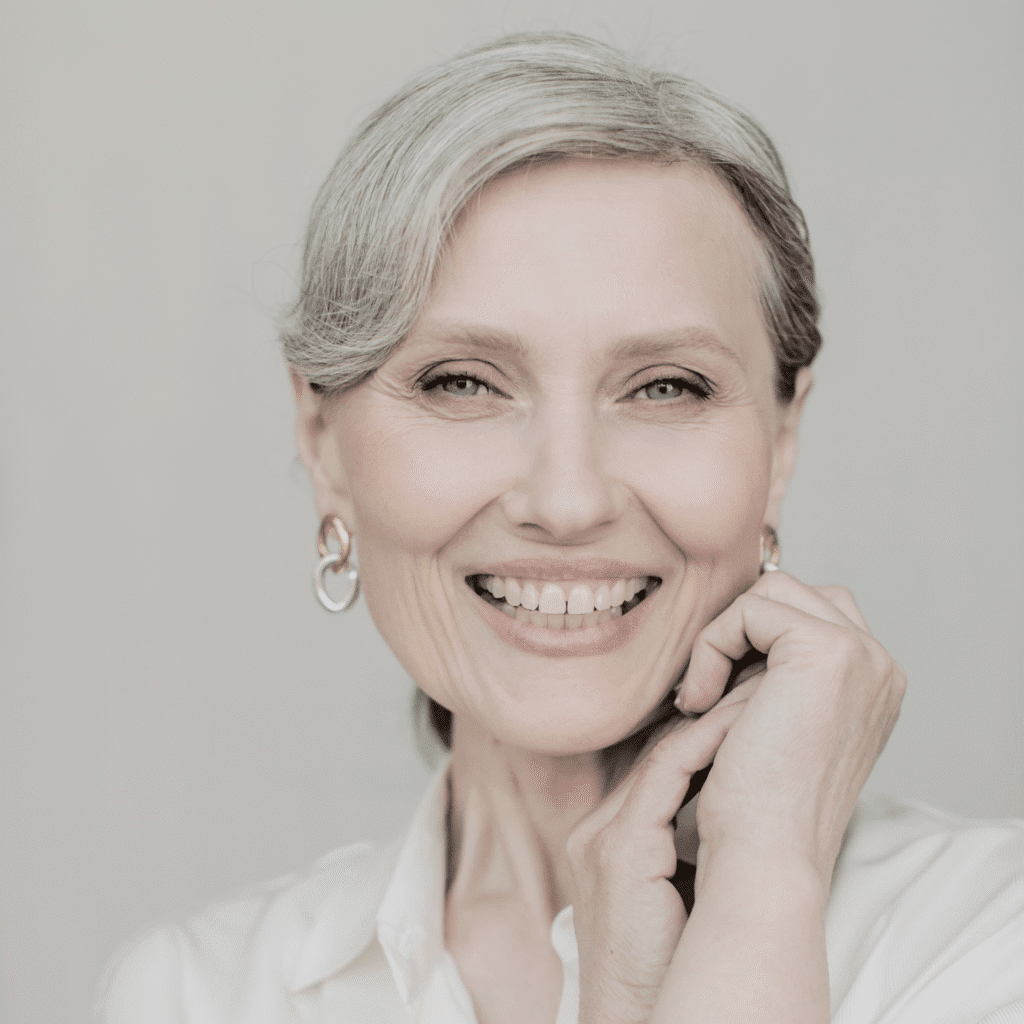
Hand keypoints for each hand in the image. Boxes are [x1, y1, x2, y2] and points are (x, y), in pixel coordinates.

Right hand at [566, 674, 761, 1023]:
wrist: (646, 1023)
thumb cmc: (667, 969)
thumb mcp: (677, 894)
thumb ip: (688, 845)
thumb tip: (737, 810)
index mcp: (611, 838)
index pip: (659, 767)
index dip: (704, 732)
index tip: (750, 707)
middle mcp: (599, 828)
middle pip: (657, 750)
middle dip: (711, 714)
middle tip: (758, 685)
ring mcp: (603, 836)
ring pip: (662, 753)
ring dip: (714, 719)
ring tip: (758, 694)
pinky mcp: (618, 849)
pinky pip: (665, 776)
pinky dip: (705, 746)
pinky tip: (741, 725)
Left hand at [676, 572, 905, 892]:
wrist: (764, 855)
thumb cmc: (755, 805)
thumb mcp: (774, 722)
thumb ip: (773, 673)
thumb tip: (732, 625)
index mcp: (873, 683)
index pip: (805, 612)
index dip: (749, 639)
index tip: (716, 694)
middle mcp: (879, 665)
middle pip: (792, 592)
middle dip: (738, 629)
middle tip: (705, 690)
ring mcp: (861, 655)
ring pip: (770, 591)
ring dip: (721, 637)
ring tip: (700, 698)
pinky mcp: (826, 650)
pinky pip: (749, 607)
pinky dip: (710, 646)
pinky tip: (699, 701)